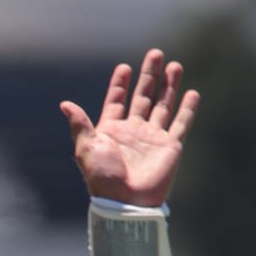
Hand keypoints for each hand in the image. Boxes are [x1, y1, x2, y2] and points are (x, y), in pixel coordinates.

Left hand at [60, 49, 199, 205]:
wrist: (126, 202)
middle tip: (155, 53)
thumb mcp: (86, 148)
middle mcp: (133, 131)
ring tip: (174, 65)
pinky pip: (181, 124)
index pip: (117, 101)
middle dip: (149, 76)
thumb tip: (64, 103)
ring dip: (169, 85)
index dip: (120, 84)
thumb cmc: (103, 178)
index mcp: (111, 130)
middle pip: (143, 97)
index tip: (124, 67)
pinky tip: (191, 92)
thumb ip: (79, 124)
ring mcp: (152, 138)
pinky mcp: (170, 147)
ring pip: (163, 105)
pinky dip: (187, 109)